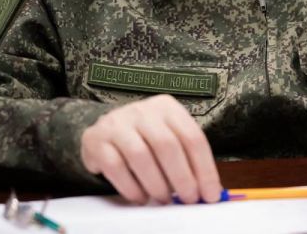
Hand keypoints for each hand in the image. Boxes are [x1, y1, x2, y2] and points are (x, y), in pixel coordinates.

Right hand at [80, 94, 221, 204]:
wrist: (106, 130)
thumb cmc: (146, 137)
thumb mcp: (169, 137)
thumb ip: (187, 158)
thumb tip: (208, 190)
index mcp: (167, 107)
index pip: (192, 136)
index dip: (204, 169)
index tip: (210, 193)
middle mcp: (142, 111)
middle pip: (167, 145)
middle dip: (181, 177)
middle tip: (188, 199)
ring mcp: (117, 123)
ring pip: (140, 156)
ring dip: (156, 184)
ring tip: (164, 199)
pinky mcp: (96, 140)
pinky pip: (116, 167)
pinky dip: (131, 187)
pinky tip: (140, 197)